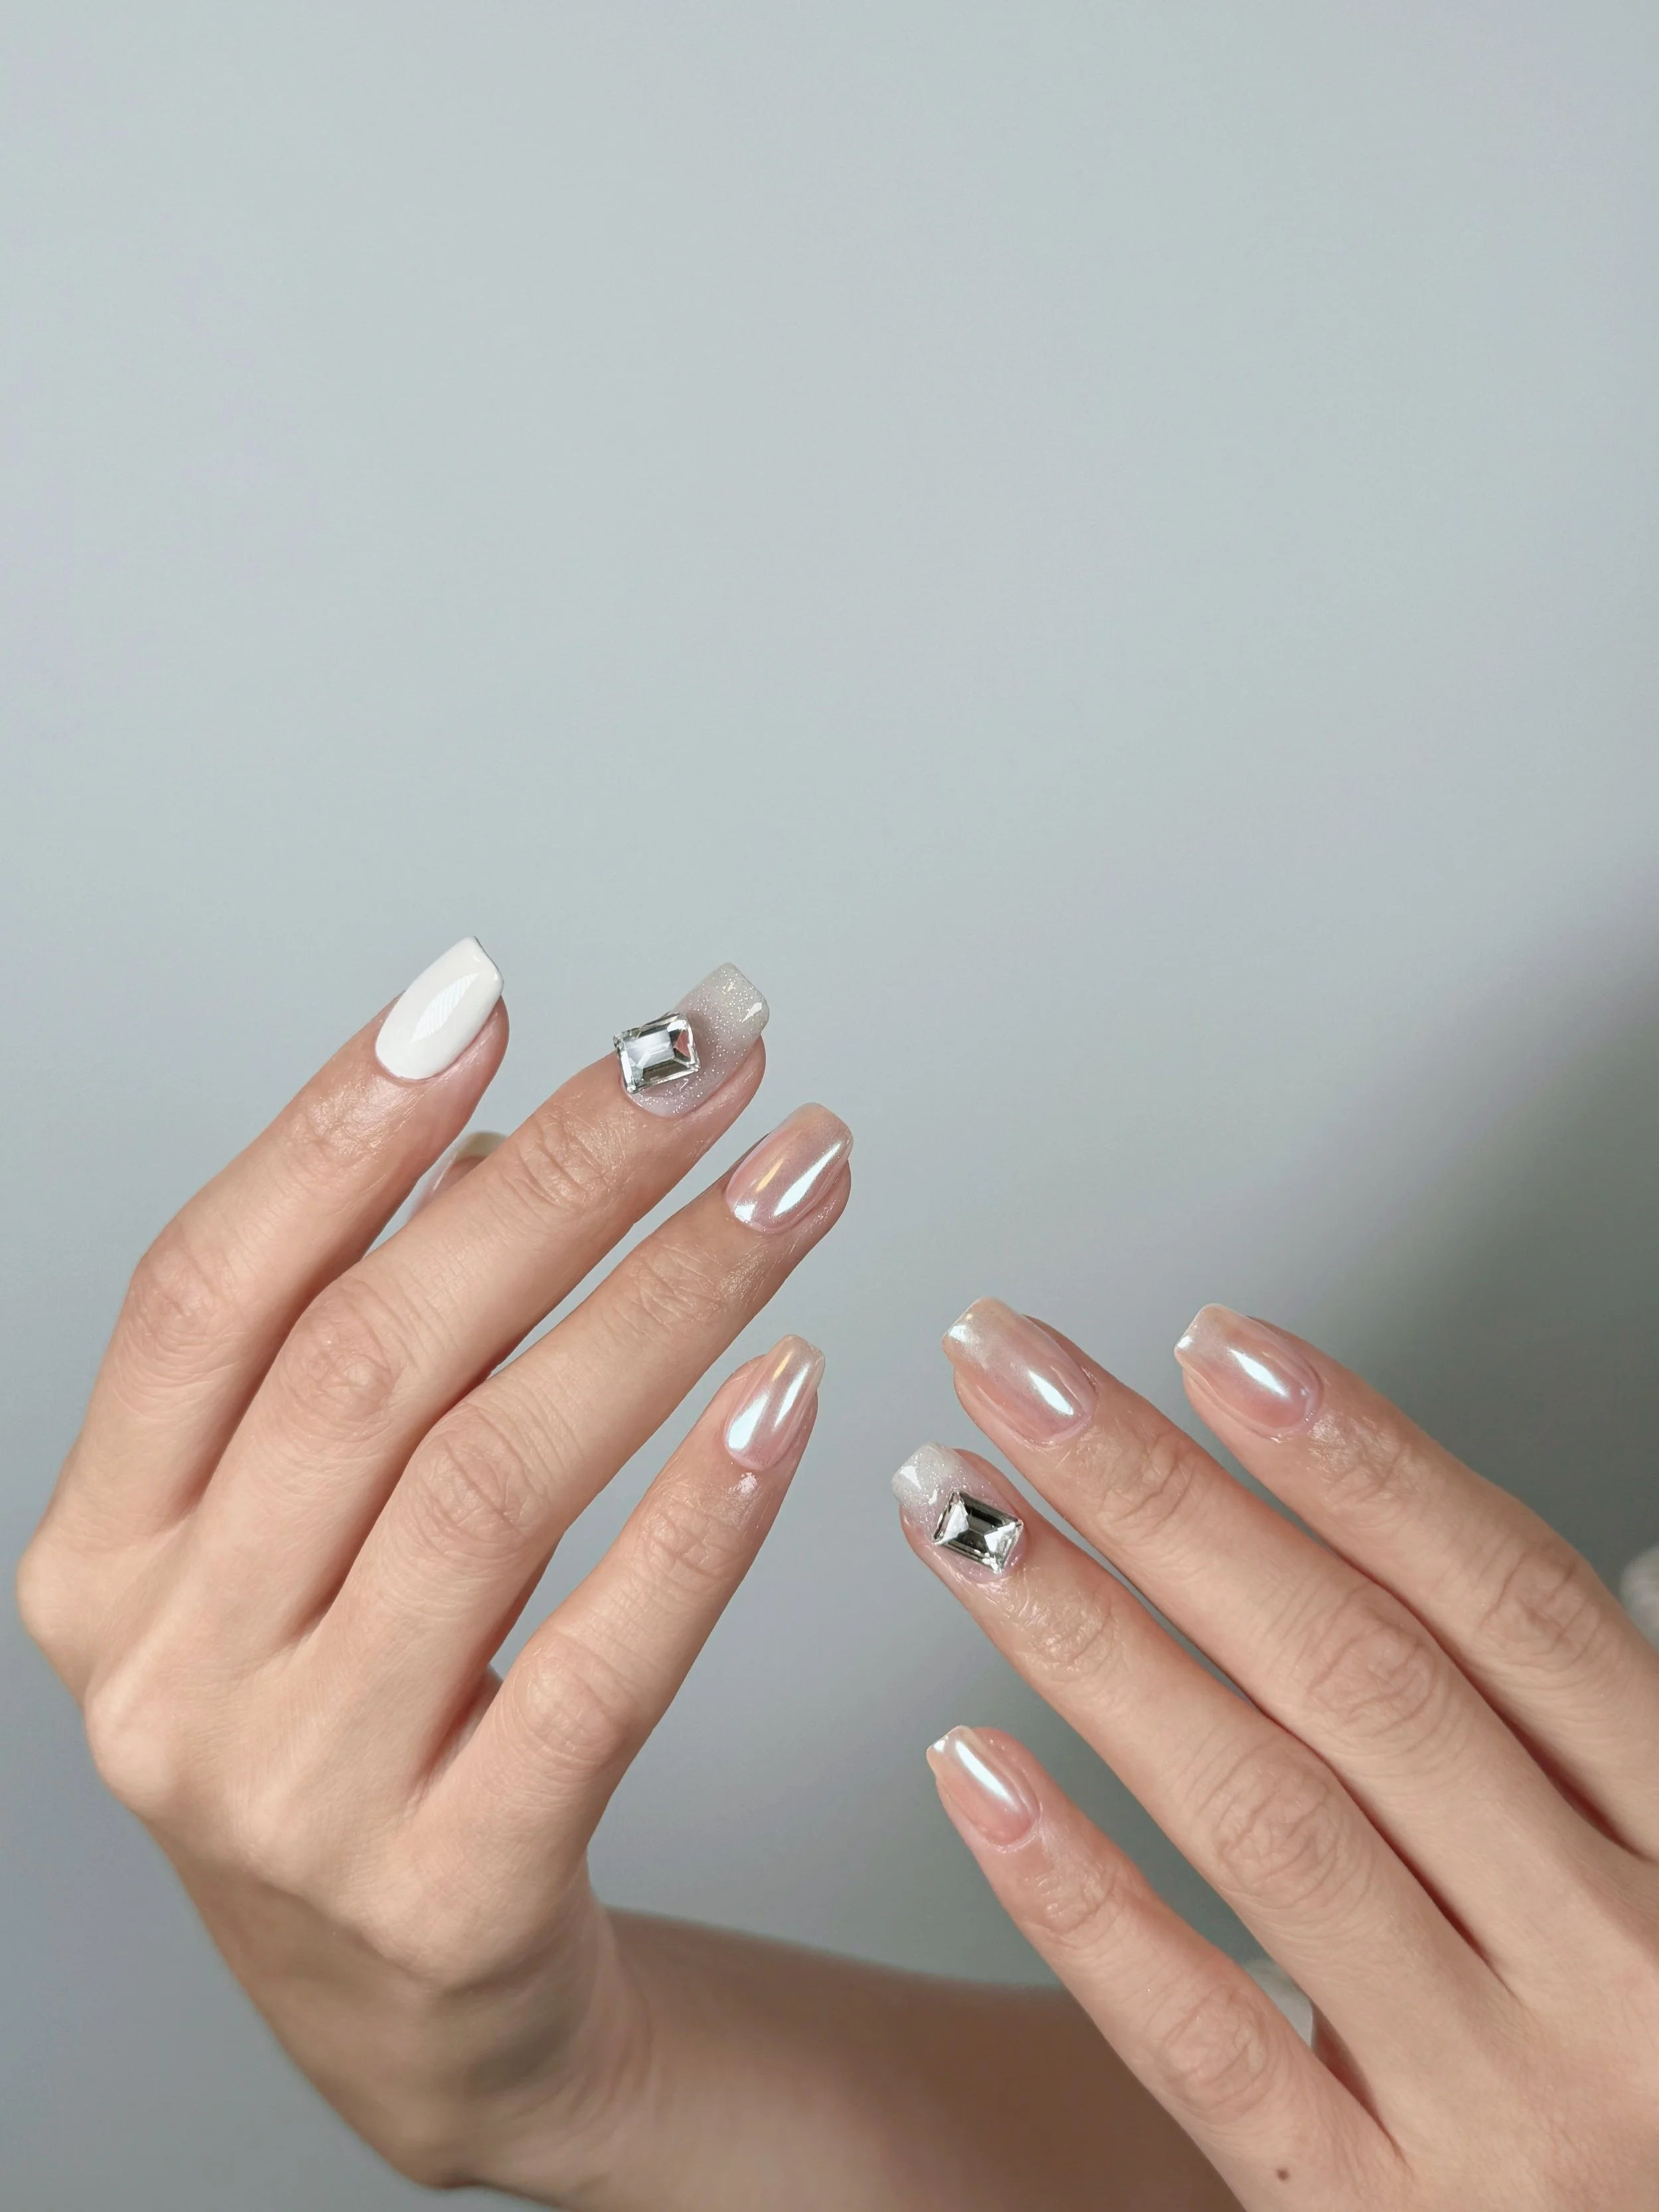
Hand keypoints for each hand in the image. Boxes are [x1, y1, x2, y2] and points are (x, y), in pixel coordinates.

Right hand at [16, 943, 851, 2202]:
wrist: (426, 2013)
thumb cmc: (370, 1718)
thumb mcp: (311, 1539)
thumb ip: (375, 1344)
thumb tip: (509, 1138)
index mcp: (103, 1556)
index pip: (205, 1292)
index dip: (339, 1125)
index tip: (484, 993)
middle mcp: (166, 1672)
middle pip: (373, 1357)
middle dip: (565, 1172)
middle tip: (713, 1054)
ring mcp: (296, 1797)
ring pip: (495, 1479)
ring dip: (668, 1297)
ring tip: (794, 1179)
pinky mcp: (453, 1893)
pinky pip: (601, 1663)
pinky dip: (707, 1507)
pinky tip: (793, 1385)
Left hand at [895, 1298, 1658, 2209]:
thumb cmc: (1630, 2058)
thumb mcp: (1636, 1873)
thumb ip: (1517, 1724)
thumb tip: (1325, 1487)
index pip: (1512, 1601)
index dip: (1360, 1454)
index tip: (1212, 1341)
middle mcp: (1612, 1964)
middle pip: (1360, 1674)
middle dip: (1164, 1496)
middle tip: (1011, 1372)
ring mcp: (1499, 2108)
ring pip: (1267, 1821)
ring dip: (1089, 1641)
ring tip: (955, 1515)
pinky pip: (1203, 2042)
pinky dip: (1078, 1894)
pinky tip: (968, 1767)